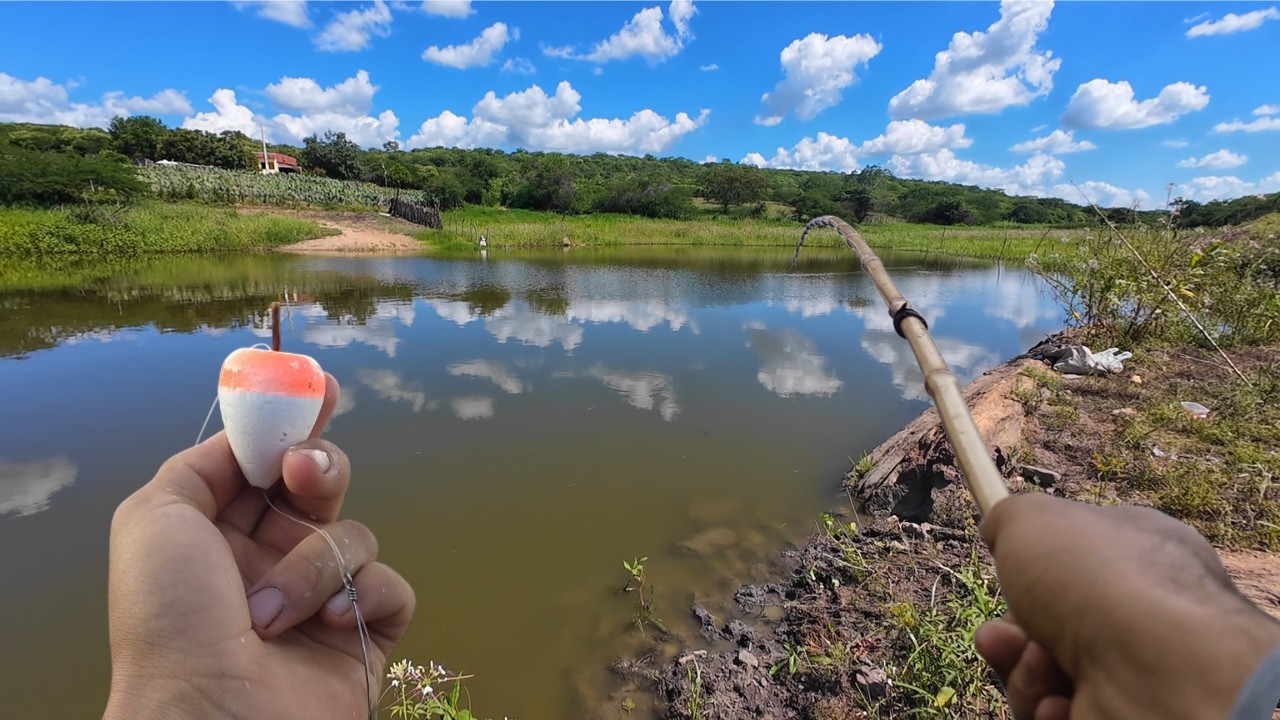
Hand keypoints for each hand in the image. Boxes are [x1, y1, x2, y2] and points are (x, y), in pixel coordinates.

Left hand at [105, 375, 414, 718]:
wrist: (210, 713)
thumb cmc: (171, 618)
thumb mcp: (155, 517)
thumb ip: (205, 462)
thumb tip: (253, 437)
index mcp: (223, 533)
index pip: (268, 462)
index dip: (296, 422)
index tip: (320, 386)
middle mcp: (275, 559)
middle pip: (323, 483)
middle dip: (320, 467)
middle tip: (302, 474)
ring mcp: (323, 597)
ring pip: (356, 535)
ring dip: (314, 565)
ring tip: (270, 613)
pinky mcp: (366, 634)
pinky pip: (391, 587)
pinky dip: (362, 597)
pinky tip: (326, 622)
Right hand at [977, 494, 1279, 719]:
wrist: (1156, 669)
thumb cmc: (1098, 580)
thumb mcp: (1033, 520)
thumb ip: (1009, 517)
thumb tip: (996, 529)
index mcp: (1135, 552)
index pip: (1073, 558)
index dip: (1029, 569)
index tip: (1003, 571)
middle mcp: (1139, 613)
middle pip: (1046, 624)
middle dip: (1011, 633)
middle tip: (1002, 636)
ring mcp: (1131, 669)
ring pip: (1043, 673)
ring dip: (1026, 673)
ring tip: (1040, 667)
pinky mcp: (1116, 713)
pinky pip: (1056, 712)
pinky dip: (1047, 709)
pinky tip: (1060, 703)